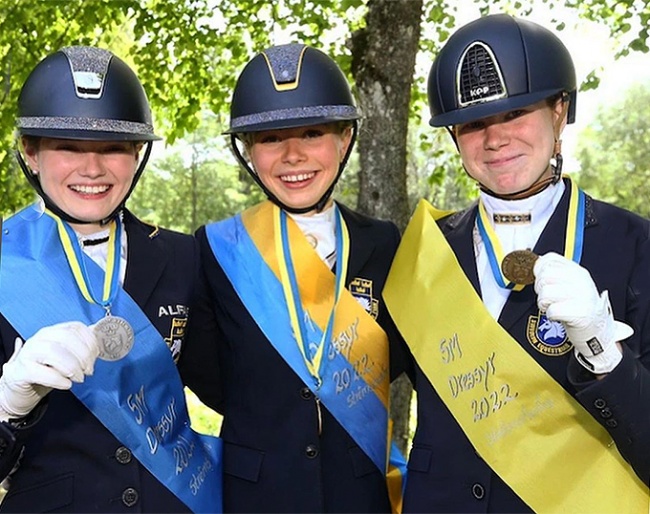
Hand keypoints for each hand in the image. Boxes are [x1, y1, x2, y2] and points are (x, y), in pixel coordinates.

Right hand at [0, 322, 99, 419]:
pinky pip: (39, 372)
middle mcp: (40, 338)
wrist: (21, 386)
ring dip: (72, 366)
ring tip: (79, 378)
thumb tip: (101, 333)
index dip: (90, 341)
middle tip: (89, 370)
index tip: (96, 356)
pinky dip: (58, 379)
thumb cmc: (48, 369)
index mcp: (53, 331)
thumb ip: (81, 345)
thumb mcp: (66, 355)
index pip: (76, 327)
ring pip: (53, 351)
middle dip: (83, 355)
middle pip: (66, 338)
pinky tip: (66, 384)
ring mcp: (28, 353)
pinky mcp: (20, 371)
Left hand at [533, 252, 630, 373]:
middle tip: (548, 297)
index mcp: (578, 271)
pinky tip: (559, 316)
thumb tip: (537, 264)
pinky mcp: (580, 314)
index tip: (544, 281)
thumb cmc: (579, 307)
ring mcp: (582, 297)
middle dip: (539, 289)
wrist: (597, 330)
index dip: (539, 270)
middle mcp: (581, 281)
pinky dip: (551, 315)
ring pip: (545, 293)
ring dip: (544, 303)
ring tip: (553, 306)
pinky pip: (552, 310)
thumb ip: (555, 273)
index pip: (549, 259)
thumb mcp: (570, 285)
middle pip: (544, 276)